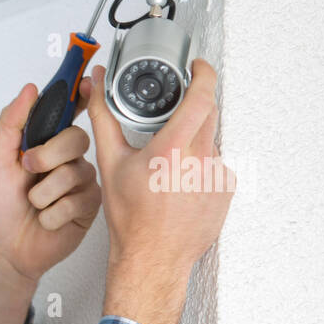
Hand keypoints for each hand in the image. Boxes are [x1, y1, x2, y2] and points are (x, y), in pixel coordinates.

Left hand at [0, 77, 102, 285]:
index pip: (68, 113)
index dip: (80, 95)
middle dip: (49, 155)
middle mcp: (66, 160)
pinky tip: (46, 220)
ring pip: (74, 173)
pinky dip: (53, 214)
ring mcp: (80, 183)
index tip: (85, 79)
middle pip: (76, 138)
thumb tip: (28, 90)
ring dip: (44, 193)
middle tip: (28, 169)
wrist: (4, 250)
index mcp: (45, 144)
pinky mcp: (87, 207)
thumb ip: (11, 125)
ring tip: (33, 205)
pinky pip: (78, 200)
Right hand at [86, 58, 235, 276]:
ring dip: (192, 144)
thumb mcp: (111, 164)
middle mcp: (200, 159)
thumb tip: (96, 88)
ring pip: (209, 140)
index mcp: (171, 150)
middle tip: (169, 123)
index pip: (201, 96)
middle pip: (206, 114)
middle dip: (189, 111)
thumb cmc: (132, 220)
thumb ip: (103, 118)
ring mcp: (217, 175)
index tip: (197, 67)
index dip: (203, 74)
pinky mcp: (227, 189)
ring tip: (168, 171)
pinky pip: (216, 165)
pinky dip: (200, 168)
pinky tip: (181, 186)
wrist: (153, 256)